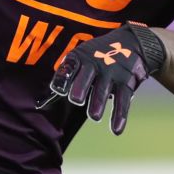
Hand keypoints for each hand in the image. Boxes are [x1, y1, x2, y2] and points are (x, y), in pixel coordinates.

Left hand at [37, 23, 165, 134]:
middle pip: (86, 75)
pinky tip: (116, 130)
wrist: (132, 43)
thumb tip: (41, 105)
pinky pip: (123, 100)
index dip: (64, 78)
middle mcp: (96, 63)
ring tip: (94, 117)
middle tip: (77, 100)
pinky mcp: (127, 82)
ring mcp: (112, 72)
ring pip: (104, 89)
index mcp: (80, 58)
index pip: (69, 67)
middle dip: (81, 87)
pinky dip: (119, 116)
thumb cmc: (97, 56)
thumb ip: (65, 79)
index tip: (58, 90)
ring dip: (98, 102)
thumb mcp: (81, 59)